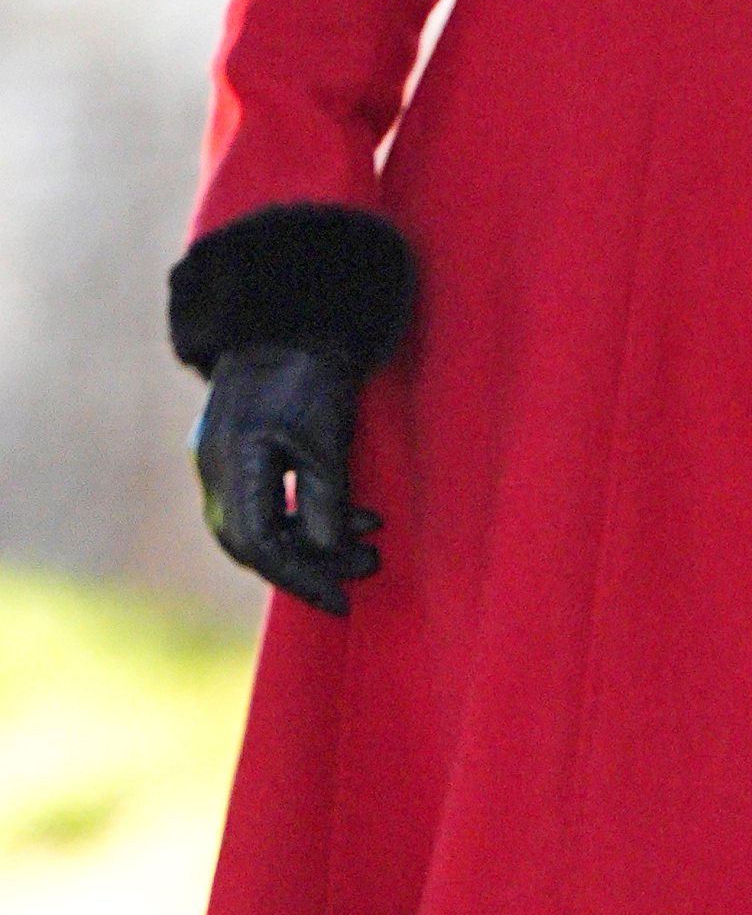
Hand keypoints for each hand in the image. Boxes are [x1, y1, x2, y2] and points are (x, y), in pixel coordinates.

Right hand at [193, 349, 381, 615]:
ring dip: (315, 539)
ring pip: (263, 523)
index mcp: (231, 463)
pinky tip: (355, 516)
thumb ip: (323, 501)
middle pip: (254, 541)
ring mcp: (222, 455)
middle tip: (364, 572)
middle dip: (309, 564)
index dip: (299, 578)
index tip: (341, 601)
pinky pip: (267, 498)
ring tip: (372, 544)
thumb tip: (324, 554)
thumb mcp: (326, 438)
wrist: (291, 313)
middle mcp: (215, 465)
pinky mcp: (240, 446)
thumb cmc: (311, 369)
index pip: (257, 545)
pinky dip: (307, 513)